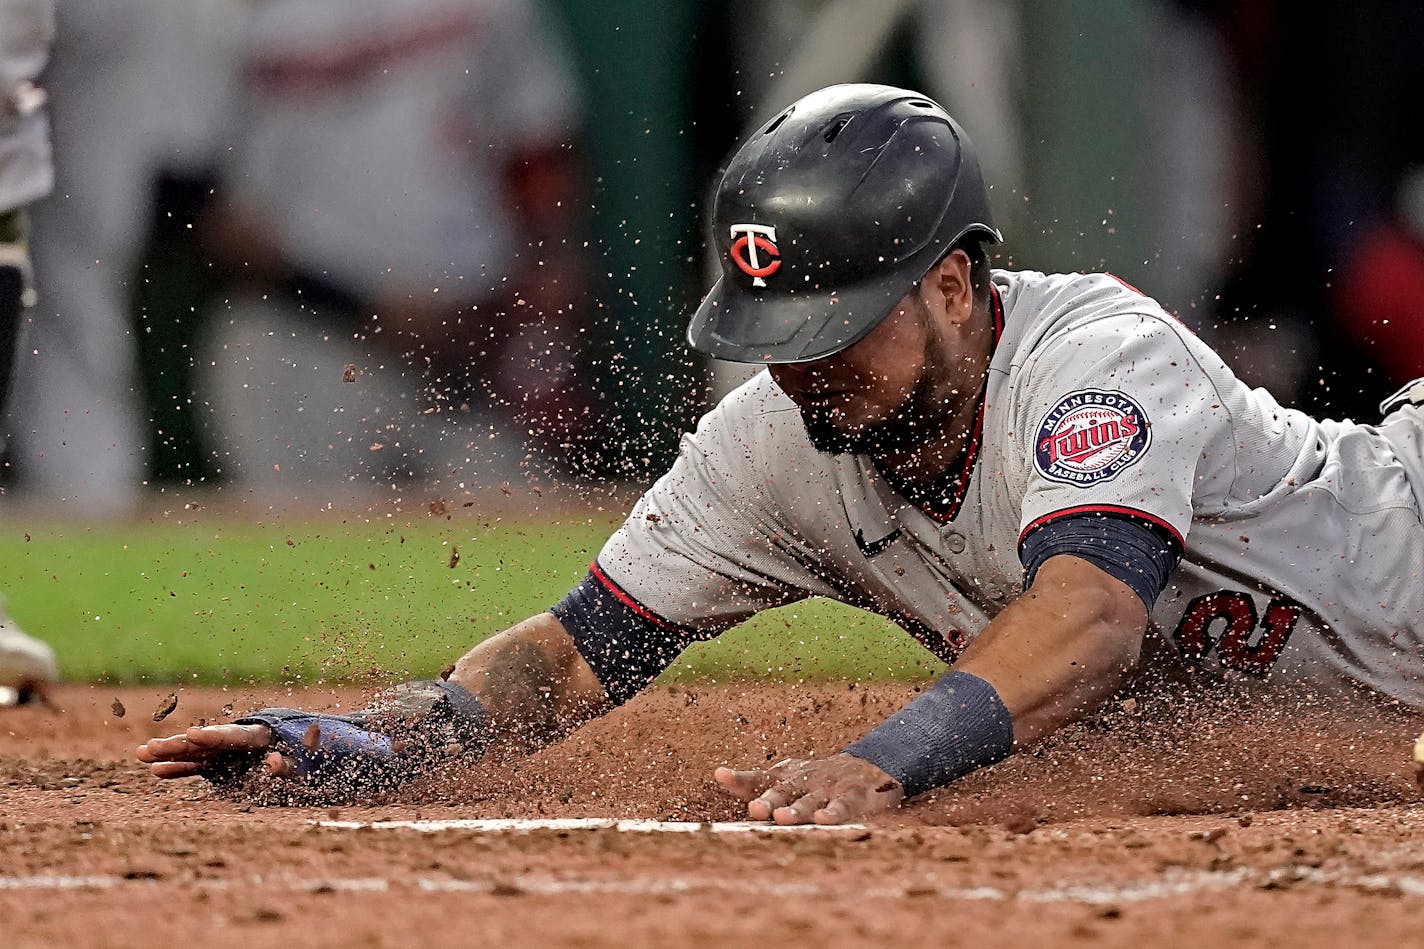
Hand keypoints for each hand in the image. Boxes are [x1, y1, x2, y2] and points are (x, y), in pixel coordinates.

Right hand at [136, 723, 294, 779]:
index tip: (192, 734)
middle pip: (206, 742)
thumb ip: (288, 766)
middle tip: (151, 747)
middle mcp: (238, 740)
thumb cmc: (308, 759)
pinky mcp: (221, 764)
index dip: (213, 736)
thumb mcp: (304, 764)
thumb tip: (273, 763)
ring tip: (141, 753)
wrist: (305, 754)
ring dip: (170, 753)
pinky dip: (179, 769)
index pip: (233, 736)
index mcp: (261, 735)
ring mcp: (227, 752)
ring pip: (195, 752)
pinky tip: (156, 770)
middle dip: (179, 745)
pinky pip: (197, 766)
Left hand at [713, 753, 904, 824]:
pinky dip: (832, 813)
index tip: (721, 775)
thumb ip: (752, 782)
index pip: (759, 777)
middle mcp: (804, 780)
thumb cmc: (813, 780)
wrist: (866, 770)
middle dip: (768, 800)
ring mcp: (827, 788)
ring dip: (796, 810)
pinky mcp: (851, 797)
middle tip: (754, 809)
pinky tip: (823, 820)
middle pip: (783, 791)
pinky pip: (840, 807)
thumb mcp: (784, 778)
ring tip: (783, 818)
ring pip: (809, 802)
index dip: (740, 779)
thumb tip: (717, 774)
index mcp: (785, 776)